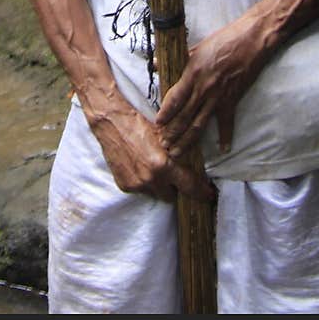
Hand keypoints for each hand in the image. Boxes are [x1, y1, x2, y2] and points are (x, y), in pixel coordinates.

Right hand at [90, 103, 214, 202]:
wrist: (111, 123)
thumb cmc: (138, 125)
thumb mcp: (163, 137)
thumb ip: (177, 154)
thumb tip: (192, 167)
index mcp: (163, 166)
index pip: (188, 186)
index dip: (200, 192)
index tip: (207, 195)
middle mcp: (150, 179)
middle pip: (171, 196)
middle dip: (173, 187)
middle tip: (171, 174)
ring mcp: (137, 184)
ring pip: (154, 193)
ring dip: (156, 185)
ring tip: (151, 167)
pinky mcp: (125, 185)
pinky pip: (140, 190)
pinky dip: (142, 182)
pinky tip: (138, 166)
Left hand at [155, 13, 268, 159]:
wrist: (251, 40)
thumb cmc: (224, 39)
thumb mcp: (197, 46)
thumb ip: (178, 59)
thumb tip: (157, 63)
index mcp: (193, 73)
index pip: (175, 98)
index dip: (165, 113)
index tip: (157, 125)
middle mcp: (204, 88)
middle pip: (184, 116)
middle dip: (172, 133)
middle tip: (164, 146)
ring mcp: (218, 97)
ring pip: (199, 124)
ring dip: (188, 141)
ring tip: (178, 153)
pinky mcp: (232, 100)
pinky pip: (227, 123)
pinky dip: (225, 137)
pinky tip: (223, 149)